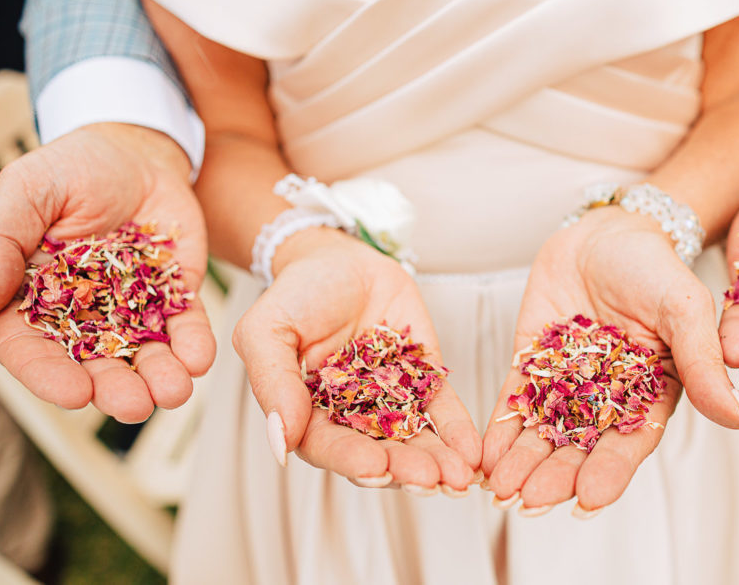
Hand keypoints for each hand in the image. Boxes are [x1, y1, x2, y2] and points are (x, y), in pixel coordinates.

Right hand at [0, 123, 213, 422]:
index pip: (30, 349)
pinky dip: (193, 344)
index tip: (75, 395)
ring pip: (142, 354)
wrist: (136, 150)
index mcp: (31, 298)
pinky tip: (201, 357)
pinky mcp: (173, 295)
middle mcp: (80, 314)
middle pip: (92, 364)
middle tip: (135, 406)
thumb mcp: (25, 192)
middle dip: (115, 389)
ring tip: (176, 391)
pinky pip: (183, 325)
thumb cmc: (71, 168)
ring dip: (159, 377)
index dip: (49, 377)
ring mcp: (131, 308)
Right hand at [233, 227, 481, 492]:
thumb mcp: (266, 330)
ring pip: (413, 438)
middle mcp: (350, 418)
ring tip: (459, 476)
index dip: (352, 460)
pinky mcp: (423, 379)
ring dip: (437, 460)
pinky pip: (441, 409)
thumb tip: (280, 444)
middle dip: (405, 469)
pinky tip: (472, 450)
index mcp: (307, 416)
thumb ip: (272, 383)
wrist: (337, 259)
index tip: (375, 469)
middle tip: (430, 480)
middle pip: (378, 452)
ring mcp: (389, 401)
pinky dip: (457, 431)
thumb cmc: (294, 295)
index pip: (329, 447)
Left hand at [482, 207, 738, 514]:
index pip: (630, 443)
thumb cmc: (654, 267)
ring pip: (544, 431)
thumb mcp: (685, 308)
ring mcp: (567, 382)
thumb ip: (704, 362)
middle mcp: (608, 397)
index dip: (610, 474)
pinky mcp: (532, 361)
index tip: (587, 501)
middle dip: (554, 475)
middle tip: (528, 502)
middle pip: (580, 446)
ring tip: (500, 491)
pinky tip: (484, 456)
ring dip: (522, 462)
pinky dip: (500, 428)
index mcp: (651, 394)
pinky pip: (515, 400)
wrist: (608, 232)